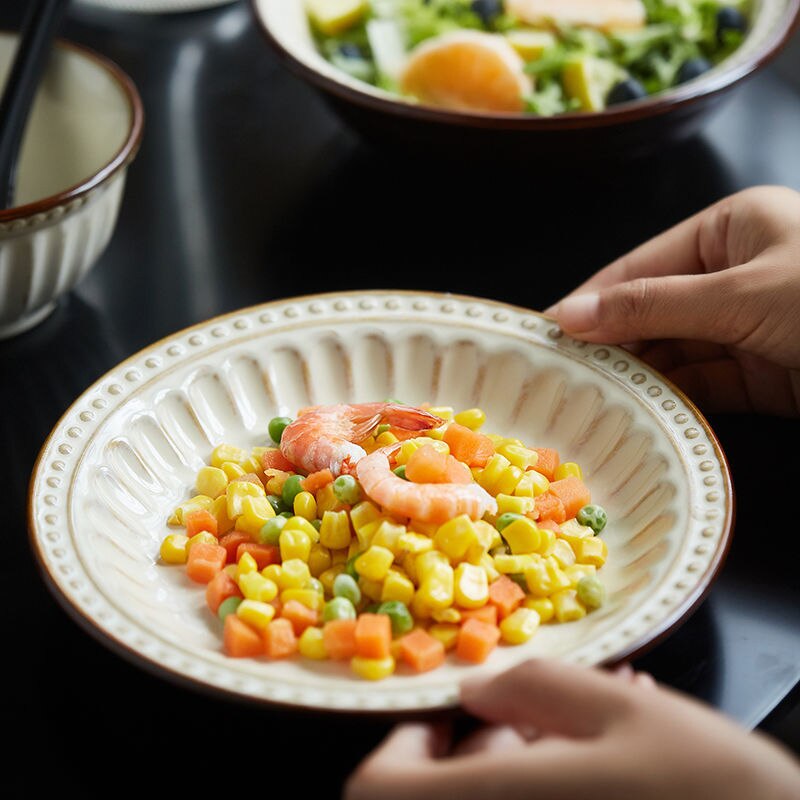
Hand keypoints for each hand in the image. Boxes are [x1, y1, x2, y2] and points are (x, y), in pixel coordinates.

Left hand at [344, 659, 799, 799]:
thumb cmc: (713, 797)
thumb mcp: (626, 715)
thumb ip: (537, 688)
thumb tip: (477, 689)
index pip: (377, 790)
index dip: (403, 749)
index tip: (459, 718)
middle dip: (485, 753)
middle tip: (549, 723)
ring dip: (526, 773)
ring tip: (594, 742)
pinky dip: (549, 799)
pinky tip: (610, 777)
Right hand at [546, 185, 799, 415]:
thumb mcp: (741, 294)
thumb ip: (653, 306)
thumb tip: (573, 315)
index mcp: (731, 230)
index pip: (642, 266)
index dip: (593, 299)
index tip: (548, 330)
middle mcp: (735, 276)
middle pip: (653, 311)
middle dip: (612, 341)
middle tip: (561, 371)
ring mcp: (749, 327)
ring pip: (676, 351)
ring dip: (637, 374)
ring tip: (589, 395)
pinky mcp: (763, 374)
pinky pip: (704, 384)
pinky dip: (672, 398)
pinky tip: (635, 409)